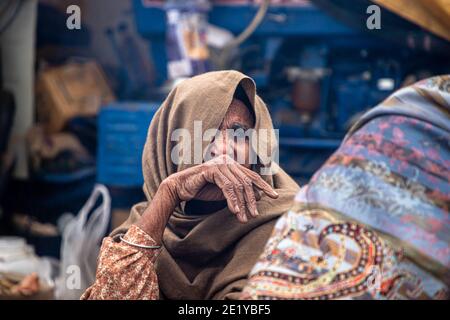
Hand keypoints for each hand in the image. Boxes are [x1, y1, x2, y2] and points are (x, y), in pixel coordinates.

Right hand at [163, 154, 278, 222]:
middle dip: (252, 200)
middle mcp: (228, 161)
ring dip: (242, 204)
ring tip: (244, 218)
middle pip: (247, 182)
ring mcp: (220, 163)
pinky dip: (232, 200)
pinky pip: (227, 187)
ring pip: (238, 185)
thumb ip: (240, 192)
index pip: (252, 176)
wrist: (181, 188)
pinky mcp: (212, 169)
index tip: (275, 197)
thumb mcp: (226, 192)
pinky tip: (234, 211)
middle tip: (255, 214)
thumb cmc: (203, 190)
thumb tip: (259, 196)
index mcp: (233, 164)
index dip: (264, 186)